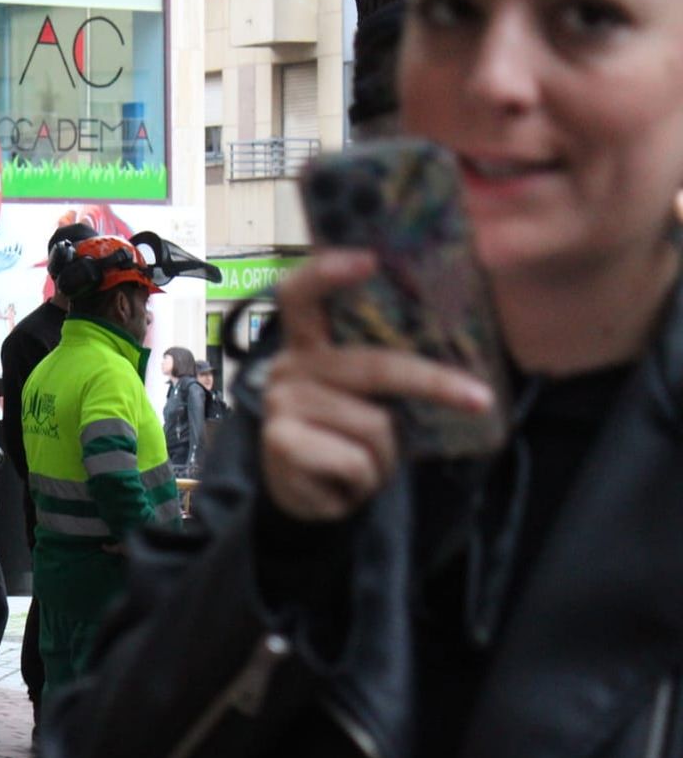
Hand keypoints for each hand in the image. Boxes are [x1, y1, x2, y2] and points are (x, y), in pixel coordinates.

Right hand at [260, 251, 493, 521]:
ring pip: (374, 424)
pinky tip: (348, 482)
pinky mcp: (279, 442)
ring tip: (370, 463)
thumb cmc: (348, 436)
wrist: (311, 497)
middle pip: (373, 366)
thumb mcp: (368, 396)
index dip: (329, 272)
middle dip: (433, 384)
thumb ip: (386, 366)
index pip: (302, 294)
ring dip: (387, 455)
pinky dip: (366, 480)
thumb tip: (462, 343)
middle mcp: (288, 365)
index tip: (369, 260)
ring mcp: (281, 403)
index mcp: (308, 342)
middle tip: (478, 399)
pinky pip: (355, 459)